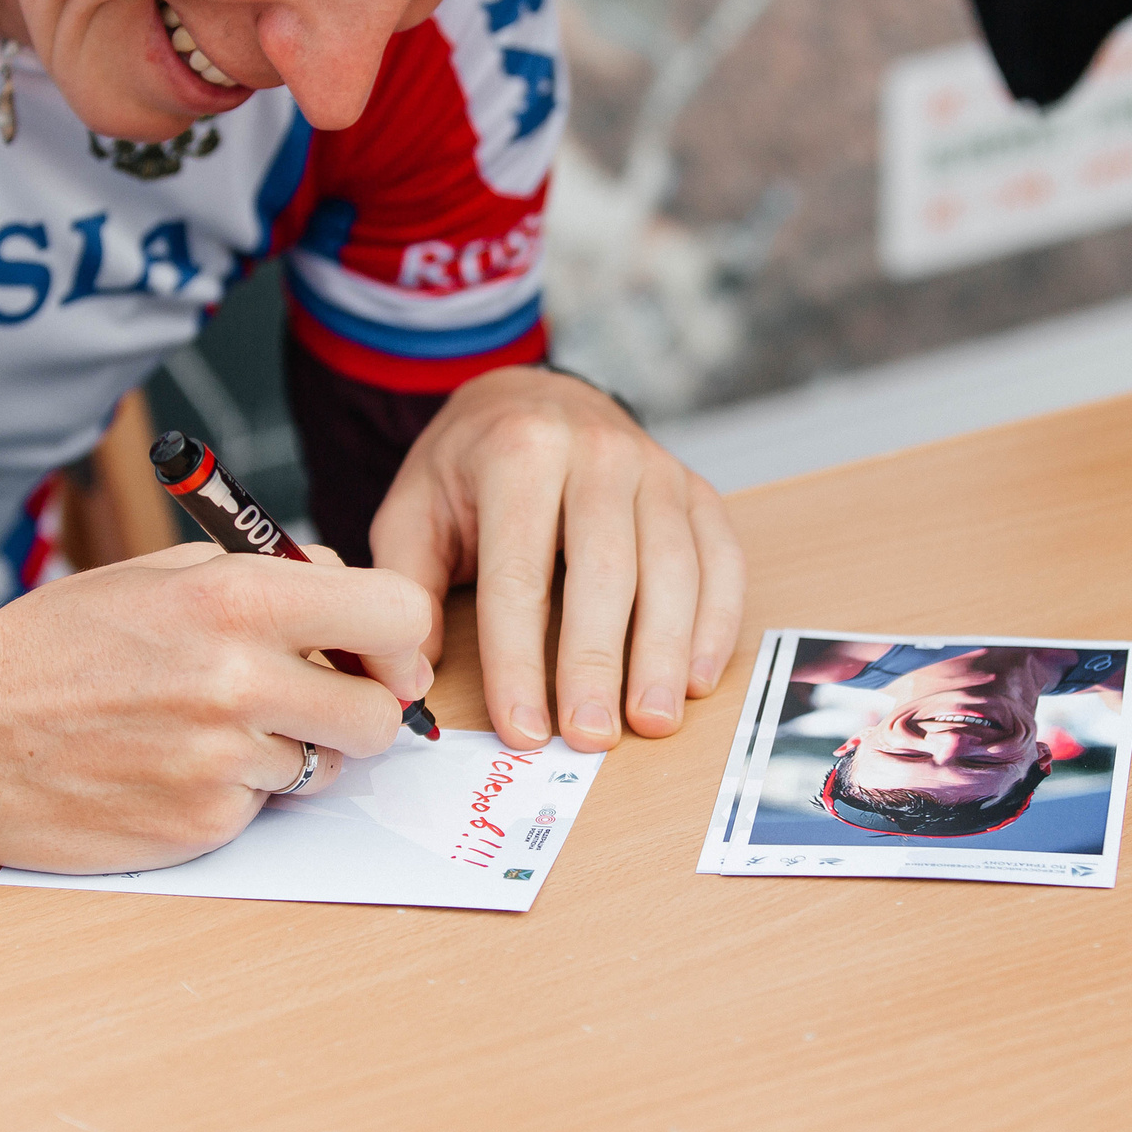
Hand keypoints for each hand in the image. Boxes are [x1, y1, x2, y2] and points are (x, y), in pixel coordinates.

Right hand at [0, 543, 433, 871]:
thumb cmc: (63, 640)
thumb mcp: (166, 571)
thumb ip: (271, 576)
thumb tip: (354, 598)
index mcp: (238, 597)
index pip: (397, 612)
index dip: (400, 638)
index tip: (380, 652)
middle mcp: (240, 679)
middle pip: (381, 715)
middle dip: (359, 711)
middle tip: (314, 701)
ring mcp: (222, 761)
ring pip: (324, 767)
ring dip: (291, 751)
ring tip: (214, 727)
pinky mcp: (201, 825)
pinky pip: (264, 808)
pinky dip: (236, 791)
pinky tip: (175, 766)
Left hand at [370, 365, 745, 752]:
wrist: (531, 395)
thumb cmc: (470, 466)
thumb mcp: (413, 509)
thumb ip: (410, 588)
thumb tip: (416, 677)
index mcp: (519, 454)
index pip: (519, 574)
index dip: (519, 660)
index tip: (522, 730)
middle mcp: (596, 453)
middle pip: (605, 572)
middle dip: (598, 663)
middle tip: (592, 737)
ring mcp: (655, 468)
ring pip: (673, 568)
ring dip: (665, 653)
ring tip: (652, 721)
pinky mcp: (696, 489)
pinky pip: (721, 557)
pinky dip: (716, 621)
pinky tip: (696, 678)